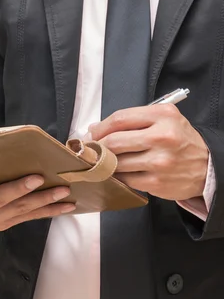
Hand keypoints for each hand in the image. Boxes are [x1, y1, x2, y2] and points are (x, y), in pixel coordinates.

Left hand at [89, 104, 208, 200]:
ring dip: (106, 163)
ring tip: (106, 161)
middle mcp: (163, 137)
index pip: (119, 119)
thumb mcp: (163, 119)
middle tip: (93, 149)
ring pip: (116, 162)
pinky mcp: (157, 182)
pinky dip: (118, 176)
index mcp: (163, 116)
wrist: (207, 167)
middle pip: (114, 141)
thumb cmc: (179, 140)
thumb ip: (131, 120)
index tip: (92, 134)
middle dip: (98, 146)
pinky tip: (121, 172)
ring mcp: (160, 162)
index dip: (100, 127)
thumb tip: (94, 129)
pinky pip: (125, 179)